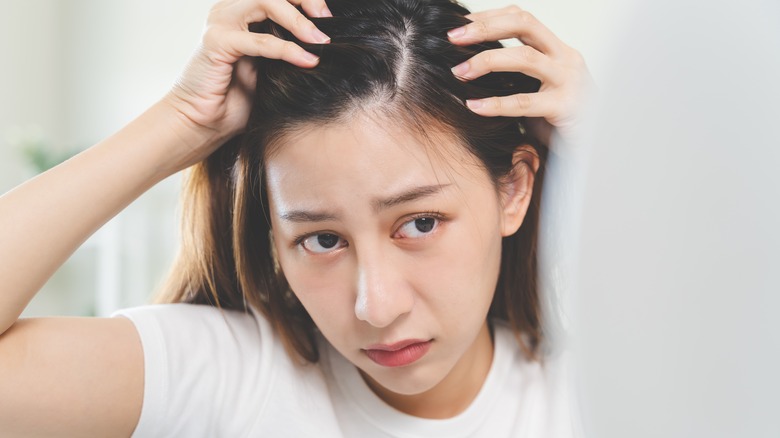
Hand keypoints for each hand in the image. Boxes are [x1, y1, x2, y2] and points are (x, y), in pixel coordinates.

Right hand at [163, 0, 331, 163]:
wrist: (202, 122)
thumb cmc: (235, 98)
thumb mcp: (270, 66)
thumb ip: (287, 46)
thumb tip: (322, 40)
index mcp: (242, 12)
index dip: (305, 0)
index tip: (329, 18)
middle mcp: (230, 10)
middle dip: (305, 1)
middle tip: (327, 21)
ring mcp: (221, 23)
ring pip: (266, 3)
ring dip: (298, 20)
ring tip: (321, 41)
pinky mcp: (217, 42)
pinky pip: (260, 41)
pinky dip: (287, 50)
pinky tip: (307, 60)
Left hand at [447, 5, 592, 146]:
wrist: (593, 147)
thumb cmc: (559, 120)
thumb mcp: (537, 88)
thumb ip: (515, 74)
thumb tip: (468, 67)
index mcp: (557, 49)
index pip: (522, 18)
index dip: (490, 17)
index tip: (460, 25)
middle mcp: (565, 57)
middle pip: (524, 24)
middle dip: (485, 27)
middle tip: (453, 38)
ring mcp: (569, 80)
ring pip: (525, 57)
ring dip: (486, 61)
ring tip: (459, 72)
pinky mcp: (566, 107)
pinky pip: (524, 102)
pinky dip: (495, 104)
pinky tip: (474, 106)